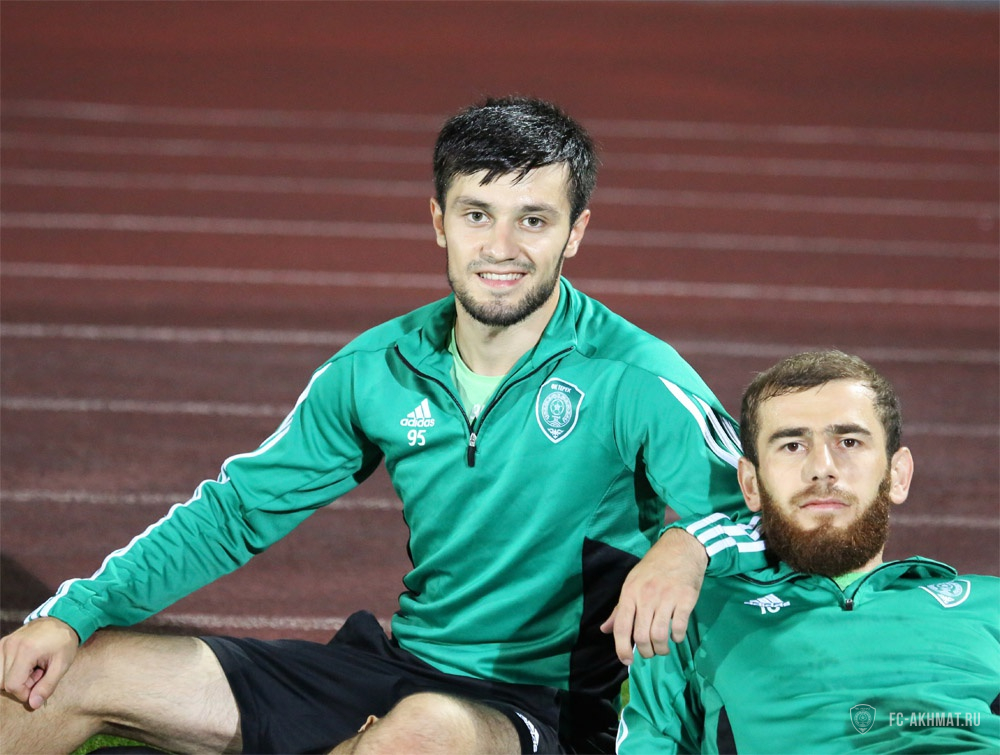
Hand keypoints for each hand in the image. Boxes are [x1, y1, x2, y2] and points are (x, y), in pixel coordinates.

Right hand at [0, 617, 79, 708]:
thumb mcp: (62, 665)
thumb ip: (47, 686)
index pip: (12, 686)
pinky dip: (9, 671)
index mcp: (26, 651)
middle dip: (20, 685)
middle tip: (38, 674)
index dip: (25, 693)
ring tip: (32, 669)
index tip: (40, 684)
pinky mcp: (2, 644)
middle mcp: (10, 646)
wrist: (62, 620)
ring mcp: (4, 644)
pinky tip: (25, 664)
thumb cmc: (64, 642)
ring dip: (14, 678)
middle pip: (3, 683)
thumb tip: (32, 705)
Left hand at [600, 528, 707, 664]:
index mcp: (629, 592)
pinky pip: (679, 627)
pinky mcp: (685, 599)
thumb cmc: (654, 568)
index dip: (622, 648)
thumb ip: (619, 609)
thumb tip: (604, 630)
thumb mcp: (632, 583)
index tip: (626, 661)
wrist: (680, 548)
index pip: (621, 626)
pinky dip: (677, 637)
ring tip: (663, 648)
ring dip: (661, 649)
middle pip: (641, 636)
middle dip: (645, 652)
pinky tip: (676, 635)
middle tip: (650, 653)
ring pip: (659, 635)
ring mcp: (666, 597)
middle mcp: (646, 596)